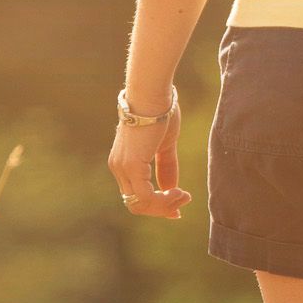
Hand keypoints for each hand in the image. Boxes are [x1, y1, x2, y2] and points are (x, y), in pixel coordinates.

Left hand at [107, 97, 186, 218]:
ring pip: (140, 204)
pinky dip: (163, 200)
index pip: (135, 195)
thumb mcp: (165, 145)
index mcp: (123, 162)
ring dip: (165, 206)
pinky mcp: (132, 166)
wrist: (152, 94)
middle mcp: (118, 167)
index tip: (178, 204)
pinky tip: (179, 192)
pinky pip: (146, 197)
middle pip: (135, 204)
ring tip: (184, 196)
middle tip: (183, 200)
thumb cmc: (159, 112)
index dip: (156, 205)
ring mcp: (123, 168)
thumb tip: (172, 188)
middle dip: (162, 208)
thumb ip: (166, 166)